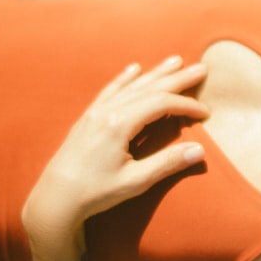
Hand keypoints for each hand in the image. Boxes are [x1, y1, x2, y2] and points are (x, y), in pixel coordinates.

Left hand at [23, 57, 208, 237]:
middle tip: (201, 68)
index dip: (186, 105)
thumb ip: (167, 163)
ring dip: (155, 73)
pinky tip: (134, 69)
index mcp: (119, 125)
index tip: (205, 112)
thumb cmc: (95, 193)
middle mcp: (107, 112)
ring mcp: (95, 113)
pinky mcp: (88, 118)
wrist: (55, 198)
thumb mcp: (135, 182)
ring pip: (131, 86)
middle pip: (149, 88)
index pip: (161, 104)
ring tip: (175, 61)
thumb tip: (200, 150)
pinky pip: (109, 91)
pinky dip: (124, 78)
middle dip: (177, 78)